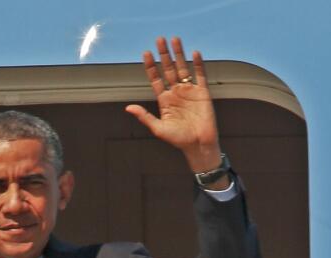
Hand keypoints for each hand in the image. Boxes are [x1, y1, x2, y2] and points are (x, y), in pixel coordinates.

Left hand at [125, 36, 224, 176]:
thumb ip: (144, 116)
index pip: (156, 78)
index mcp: (164, 100)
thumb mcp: (158, 128)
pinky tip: (194, 53)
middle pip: (169, 69)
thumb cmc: (178, 139)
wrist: (198, 145)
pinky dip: (198, 64)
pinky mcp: (203, 93)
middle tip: (160, 40)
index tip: (146, 53)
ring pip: (183, 68)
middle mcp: (176, 93)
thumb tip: (128, 108)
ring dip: (179, 54)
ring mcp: (189, 91)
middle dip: (164, 55)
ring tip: (175, 40)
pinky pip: (200, 75)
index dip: (151, 66)